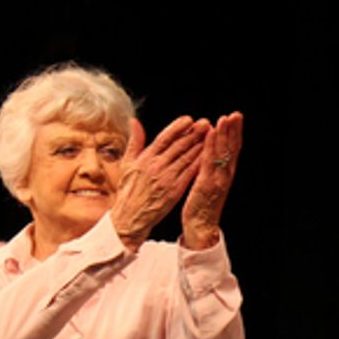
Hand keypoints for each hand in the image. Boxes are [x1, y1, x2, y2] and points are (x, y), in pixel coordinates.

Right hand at [112, 116, 208, 249]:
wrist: (130, 218)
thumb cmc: (128, 192)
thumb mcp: (127, 164)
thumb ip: (134, 142)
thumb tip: (134, 121)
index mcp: (146, 158)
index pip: (165, 137)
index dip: (178, 127)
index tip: (190, 120)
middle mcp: (157, 166)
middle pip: (179, 145)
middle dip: (194, 133)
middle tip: (206, 123)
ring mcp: (167, 178)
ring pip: (187, 158)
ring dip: (200, 145)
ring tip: (210, 136)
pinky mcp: (175, 190)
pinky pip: (190, 173)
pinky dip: (199, 163)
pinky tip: (207, 156)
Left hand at [181, 112, 243, 249]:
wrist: (201, 228)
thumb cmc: (202, 207)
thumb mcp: (208, 184)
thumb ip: (211, 169)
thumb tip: (210, 153)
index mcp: (224, 174)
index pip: (232, 150)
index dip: (235, 133)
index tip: (235, 117)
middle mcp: (224, 175)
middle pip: (232, 149)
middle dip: (234, 130)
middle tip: (236, 114)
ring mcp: (217, 179)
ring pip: (223, 153)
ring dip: (224, 135)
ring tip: (225, 119)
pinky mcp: (207, 184)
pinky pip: (210, 162)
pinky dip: (211, 147)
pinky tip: (211, 135)